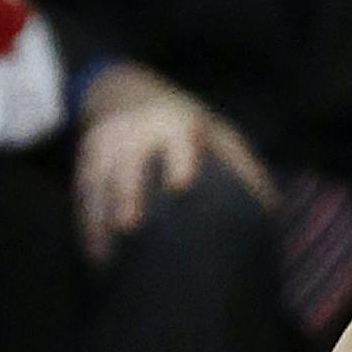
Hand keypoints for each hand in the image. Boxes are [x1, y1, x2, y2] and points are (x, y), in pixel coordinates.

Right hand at [74, 65, 275, 262]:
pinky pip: (82, 193)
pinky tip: (94, 255)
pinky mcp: (86, 161)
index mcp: (175, 125)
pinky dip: (85, 223)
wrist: (126, 92)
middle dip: (126, 193)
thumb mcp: (218, 134)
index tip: (181, 185)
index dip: (179, 160)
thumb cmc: (187, 127)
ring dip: (98, 219)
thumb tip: (269, 212)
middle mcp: (136, 133)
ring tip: (105, 259)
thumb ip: (243, 167)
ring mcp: (106, 146)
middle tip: (130, 228)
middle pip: (127, 164)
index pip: (177, 141)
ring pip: (97, 182)